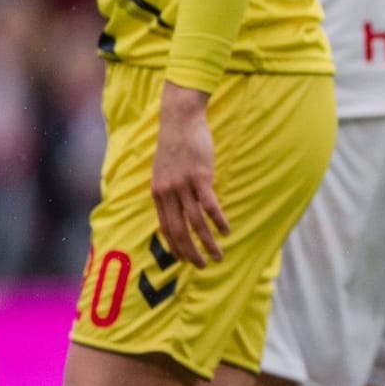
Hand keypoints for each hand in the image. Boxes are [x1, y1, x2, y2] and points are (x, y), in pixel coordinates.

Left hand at [153, 83, 228, 267]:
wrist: (180, 119)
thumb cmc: (175, 143)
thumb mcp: (165, 169)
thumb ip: (169, 189)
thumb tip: (178, 205)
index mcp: (158, 193)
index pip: (165, 227)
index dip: (175, 246)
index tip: (185, 259)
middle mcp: (168, 193)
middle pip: (178, 231)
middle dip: (190, 252)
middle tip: (201, 266)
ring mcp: (184, 186)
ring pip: (196, 223)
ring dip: (208, 243)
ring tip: (218, 255)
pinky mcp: (201, 177)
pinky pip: (209, 205)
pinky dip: (218, 221)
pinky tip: (226, 231)